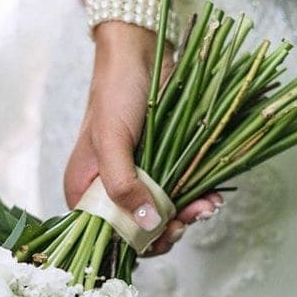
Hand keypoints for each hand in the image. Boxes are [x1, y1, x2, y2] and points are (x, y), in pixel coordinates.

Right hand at [64, 25, 222, 255]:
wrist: (141, 54)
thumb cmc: (116, 93)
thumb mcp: (112, 140)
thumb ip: (123, 184)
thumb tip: (147, 223)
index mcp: (85, 191)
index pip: (106, 236)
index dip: (136, 242)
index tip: (162, 233)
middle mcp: (109, 191)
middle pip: (138, 231)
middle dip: (167, 231)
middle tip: (187, 221)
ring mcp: (138, 181)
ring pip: (164, 217)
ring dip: (187, 217)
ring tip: (207, 206)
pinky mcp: (163, 170)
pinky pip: (180, 196)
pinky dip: (197, 200)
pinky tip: (212, 197)